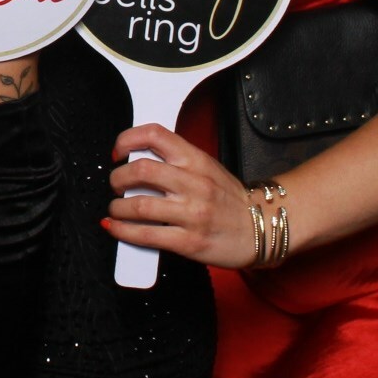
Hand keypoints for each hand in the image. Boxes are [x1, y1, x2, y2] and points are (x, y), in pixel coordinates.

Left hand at [102, 122, 261, 269]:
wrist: (263, 228)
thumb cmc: (230, 199)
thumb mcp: (207, 168)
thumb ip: (177, 162)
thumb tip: (137, 162)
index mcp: (196, 160)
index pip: (155, 135)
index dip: (127, 140)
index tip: (118, 153)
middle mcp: (194, 183)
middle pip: (140, 170)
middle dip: (117, 178)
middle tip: (115, 185)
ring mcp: (192, 213)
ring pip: (139, 205)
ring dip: (117, 207)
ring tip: (116, 209)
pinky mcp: (189, 241)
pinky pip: (147, 234)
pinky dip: (123, 230)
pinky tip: (115, 227)